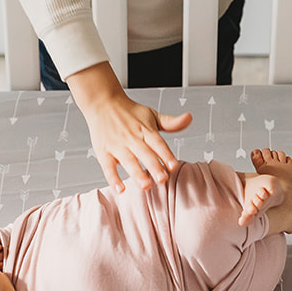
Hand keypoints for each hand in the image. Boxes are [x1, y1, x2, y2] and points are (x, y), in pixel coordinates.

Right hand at [67, 62, 191, 190]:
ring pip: (128, 161)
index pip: (157, 143)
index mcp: (145, 130)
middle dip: (154, 166)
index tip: (173, 166)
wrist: (102, 102)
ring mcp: (117, 145)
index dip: (166, 154)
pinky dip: (113, 178)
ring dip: (136, 173)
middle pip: (144, 153)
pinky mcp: (103, 152)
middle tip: (162, 179)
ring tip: (146, 185)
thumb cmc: (129, 112)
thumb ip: (171, 123)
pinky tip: (120, 189)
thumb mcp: (152, 115)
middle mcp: (132, 138)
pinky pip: (108, 167)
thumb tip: (189, 118)